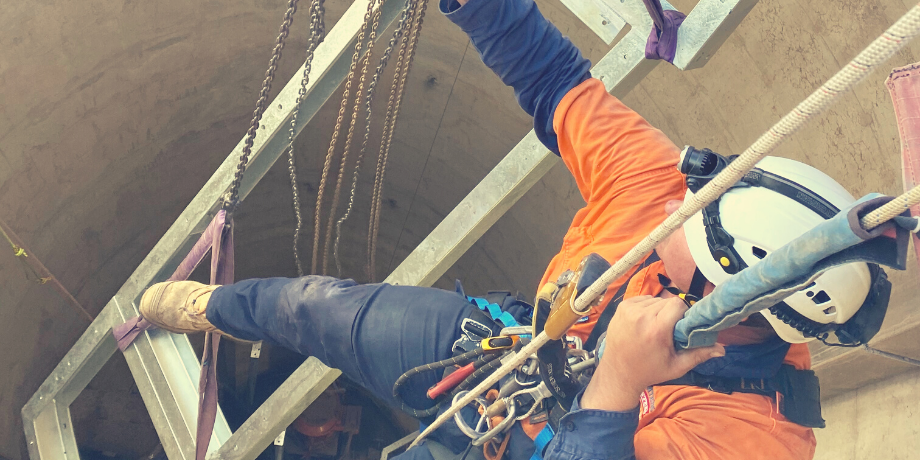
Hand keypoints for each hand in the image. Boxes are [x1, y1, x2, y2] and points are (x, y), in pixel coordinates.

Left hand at [581, 296, 724, 411]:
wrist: (617, 373)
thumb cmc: (649, 371)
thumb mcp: (676, 367)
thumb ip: (699, 354)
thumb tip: (722, 349)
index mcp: (656, 329)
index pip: (678, 304)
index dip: (683, 313)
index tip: (682, 326)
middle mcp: (641, 315)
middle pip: (667, 301)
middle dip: (672, 313)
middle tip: (669, 330)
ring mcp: (628, 309)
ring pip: (656, 299)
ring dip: (659, 310)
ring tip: (655, 328)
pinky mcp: (621, 306)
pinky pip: (643, 299)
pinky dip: (647, 308)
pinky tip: (645, 323)